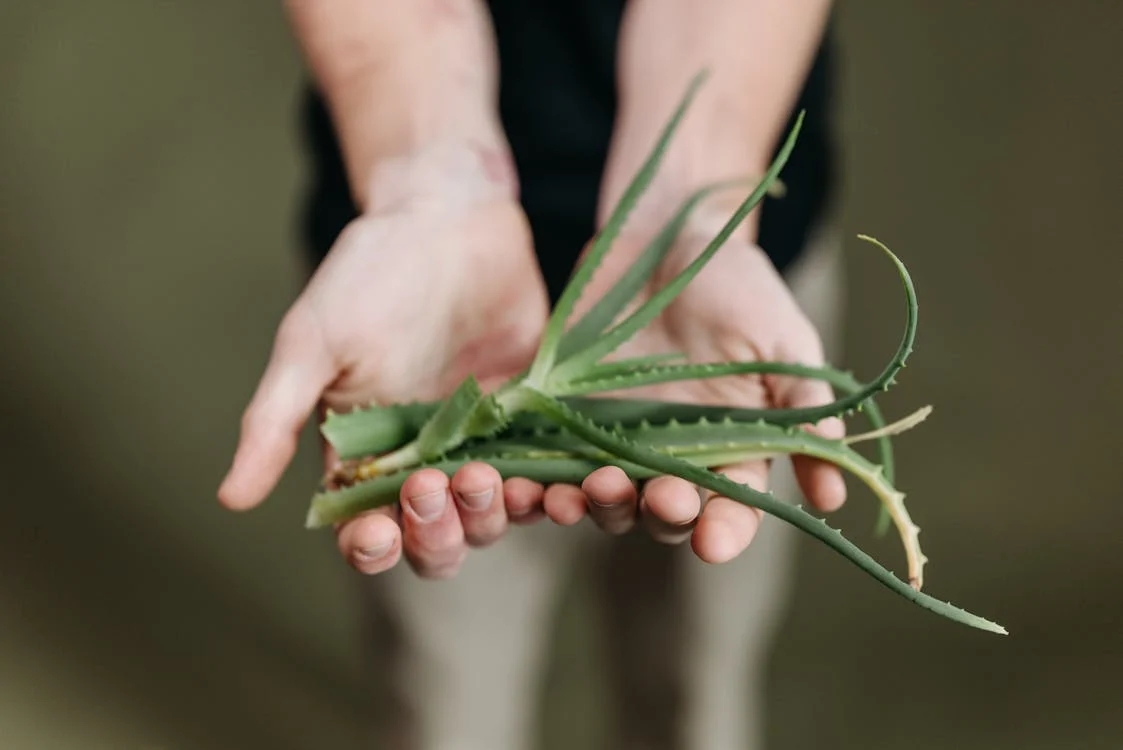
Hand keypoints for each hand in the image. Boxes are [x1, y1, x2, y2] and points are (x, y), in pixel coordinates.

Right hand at [218, 151, 550, 578]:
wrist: (448, 215)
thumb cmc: (368, 273)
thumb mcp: (312, 342)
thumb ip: (275, 420)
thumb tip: (229, 498)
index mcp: (364, 456)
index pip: (367, 532)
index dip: (373, 546)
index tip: (379, 531)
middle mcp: (425, 462)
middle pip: (438, 540)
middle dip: (439, 532)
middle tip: (439, 484)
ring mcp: (484, 443)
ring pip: (495, 516)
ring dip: (496, 515)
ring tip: (497, 481)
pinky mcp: (536, 418)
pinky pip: (550, 472)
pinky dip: (559, 490)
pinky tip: (569, 484)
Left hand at [539, 220, 846, 562]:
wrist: (666, 235)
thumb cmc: (736, 286)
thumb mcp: (782, 341)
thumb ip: (803, 410)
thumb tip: (833, 496)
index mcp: (730, 448)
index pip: (731, 509)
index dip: (725, 531)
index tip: (714, 543)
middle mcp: (671, 456)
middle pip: (664, 514)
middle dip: (661, 514)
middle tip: (659, 498)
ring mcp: (614, 439)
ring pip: (603, 498)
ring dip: (594, 506)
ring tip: (581, 495)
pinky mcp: (565, 416)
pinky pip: (548, 462)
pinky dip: (536, 483)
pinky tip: (525, 484)